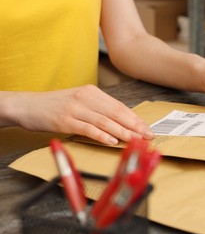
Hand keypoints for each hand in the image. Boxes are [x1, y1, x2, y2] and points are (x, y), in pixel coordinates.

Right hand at [3, 85, 153, 144]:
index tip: (146, 128)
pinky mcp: (65, 120)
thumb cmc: (55, 105)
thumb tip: (120, 123)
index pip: (119, 106)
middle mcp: (86, 98)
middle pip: (116, 112)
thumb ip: (98, 109)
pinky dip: (101, 135)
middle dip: (134, 125)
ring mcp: (75, 108)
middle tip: (148, 135)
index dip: (135, 118)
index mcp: (92, 92)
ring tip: (136, 140)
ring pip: (105, 121)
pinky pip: (87, 128)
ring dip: (123, 131)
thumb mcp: (79, 101)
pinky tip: (112, 141)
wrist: (27, 105)